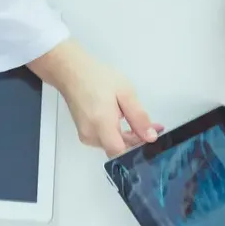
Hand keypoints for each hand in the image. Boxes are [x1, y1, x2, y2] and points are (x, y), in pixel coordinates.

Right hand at [30, 40, 163, 157]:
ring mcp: (86, 136)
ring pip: (113, 146)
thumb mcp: (126, 93)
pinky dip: (117, 134)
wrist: (73, 73)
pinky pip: (105, 140)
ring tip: (138, 121)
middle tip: (151, 127)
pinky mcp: (85, 134)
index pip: (121, 152)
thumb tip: (150, 136)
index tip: (150, 137)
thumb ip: (139, 117)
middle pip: (118, 150)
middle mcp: (91, 134)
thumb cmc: (96, 78)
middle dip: (137, 140)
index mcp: (102, 124)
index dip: (138, 147)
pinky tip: (123, 121)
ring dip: (128, 137)